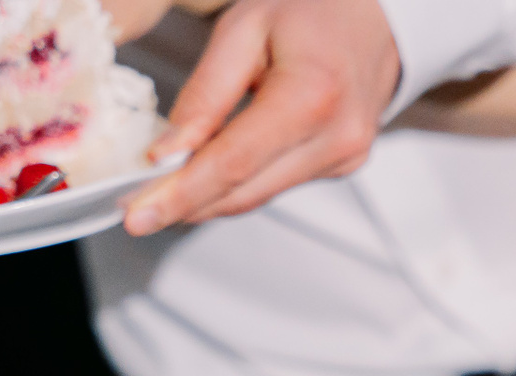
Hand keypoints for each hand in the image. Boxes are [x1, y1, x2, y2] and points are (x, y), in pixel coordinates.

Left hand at [121, 0, 398, 234]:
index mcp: (313, 97)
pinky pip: (279, 183)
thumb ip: (206, 93)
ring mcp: (345, 158)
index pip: (234, 163)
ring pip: (261, 195)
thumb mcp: (244, 29)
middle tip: (136, 209)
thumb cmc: (315, 9)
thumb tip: (168, 152)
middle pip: (246, 192)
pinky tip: (215, 168)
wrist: (378, 16)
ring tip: (166, 189)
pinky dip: (242, 181)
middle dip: (187, 204)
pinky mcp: (344, 165)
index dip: (182, 194)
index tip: (138, 215)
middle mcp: (337, 138)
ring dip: (211, 197)